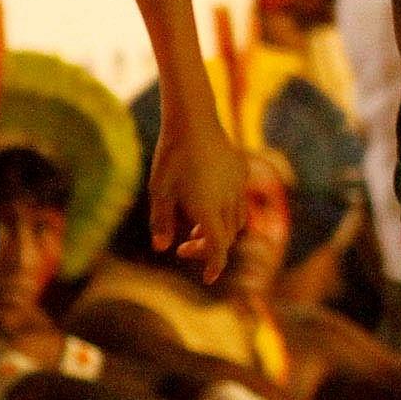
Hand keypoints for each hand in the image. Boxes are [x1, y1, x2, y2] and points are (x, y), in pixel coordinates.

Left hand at [149, 115, 245, 283]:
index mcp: (207, 209)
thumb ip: (161, 222)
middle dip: (207, 249)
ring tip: (194, 228)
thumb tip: (162, 247)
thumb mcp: (159, 192)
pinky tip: (208, 200)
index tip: (207, 279)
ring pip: (237, 220)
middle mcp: (227, 200)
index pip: (218, 247)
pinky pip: (239, 200)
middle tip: (184, 248)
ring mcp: (238, 185)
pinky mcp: (241, 172)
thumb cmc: (171, 157)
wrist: (194, 121)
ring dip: (219, 231)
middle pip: (226, 237)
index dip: (213, 265)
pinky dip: (226, 212)